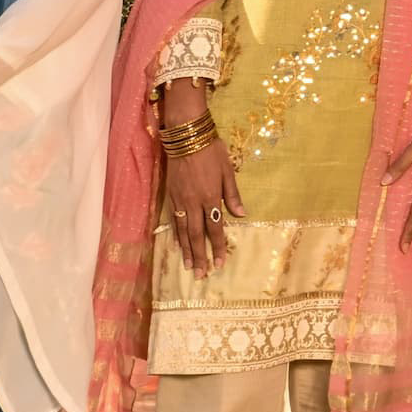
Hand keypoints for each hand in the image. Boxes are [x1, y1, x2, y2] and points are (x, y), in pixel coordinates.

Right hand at [157, 81, 243, 270]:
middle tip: (201, 275)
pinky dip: (176, 235)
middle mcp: (194, 202)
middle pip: (197, 235)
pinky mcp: (171, 195)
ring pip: (183, 231)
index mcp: (211, 197)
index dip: (218, 247)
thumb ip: (233, 195)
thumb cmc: (211, 150)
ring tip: (188, 267)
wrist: (185, 136)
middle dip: (200, 256)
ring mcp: (180, 200)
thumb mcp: (228, 170)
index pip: (215, 228)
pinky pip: (174, 220)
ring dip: (187, 250)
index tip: (220, 264)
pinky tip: (177, 245)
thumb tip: (241, 215)